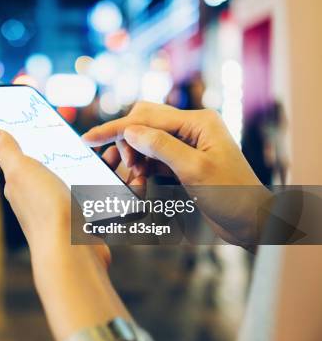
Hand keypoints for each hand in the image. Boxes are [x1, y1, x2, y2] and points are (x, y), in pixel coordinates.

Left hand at [0, 129, 109, 265]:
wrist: (73, 251)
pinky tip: (118, 179)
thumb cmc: (44, 210)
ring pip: (79, 182)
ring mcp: (62, 211)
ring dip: (94, 168)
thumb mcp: (20, 171)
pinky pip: (96, 198)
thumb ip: (8, 152)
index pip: (26, 159)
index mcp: (20, 187)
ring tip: (111, 155)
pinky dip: (105, 188)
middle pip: (56, 168)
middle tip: (91, 139)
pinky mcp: (84, 222)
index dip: (38, 142)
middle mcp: (38, 200)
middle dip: (72, 154)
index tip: (54, 125)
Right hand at [82, 102, 267, 245]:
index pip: (147, 118)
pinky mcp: (183, 162)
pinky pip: (153, 158)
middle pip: (143, 124)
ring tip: (130, 180)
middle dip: (125, 143)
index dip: (115, 129)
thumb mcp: (195, 170)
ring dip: (133, 160)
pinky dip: (142, 169)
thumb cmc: (233, 195)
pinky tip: (138, 183)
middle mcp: (191, 128)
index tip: (88, 139)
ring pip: (145, 142)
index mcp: (198, 122)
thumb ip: (161, 147)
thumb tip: (130, 131)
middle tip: (120, 167)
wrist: (252, 222)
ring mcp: (187, 145)